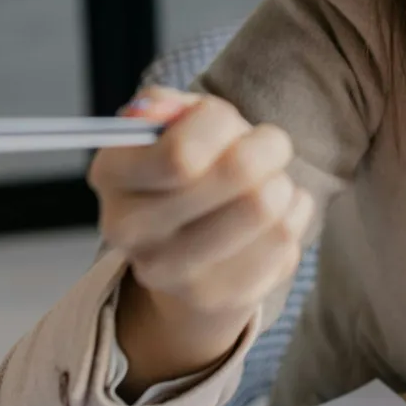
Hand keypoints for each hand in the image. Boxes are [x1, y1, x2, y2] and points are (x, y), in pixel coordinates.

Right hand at [89, 85, 312, 389]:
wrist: (189, 253)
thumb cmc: (187, 171)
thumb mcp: (171, 125)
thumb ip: (171, 107)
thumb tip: (175, 112)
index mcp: (112, 174)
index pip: (181, 154)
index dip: (222, 124)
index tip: (227, 122)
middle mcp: (130, 231)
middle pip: (238, 175)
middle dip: (267, 146)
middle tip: (266, 147)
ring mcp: (173, 275)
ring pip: (268, 206)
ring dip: (282, 182)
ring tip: (268, 183)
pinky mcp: (222, 298)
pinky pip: (287, 238)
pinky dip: (294, 213)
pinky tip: (273, 216)